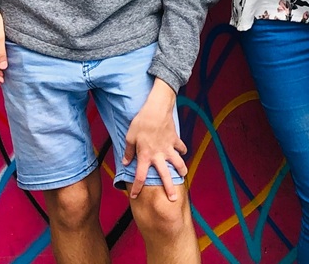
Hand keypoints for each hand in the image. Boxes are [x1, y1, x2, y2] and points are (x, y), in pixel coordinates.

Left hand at [122, 81, 186, 200]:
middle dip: (169, 188)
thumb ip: (128, 151)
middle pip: (165, 175)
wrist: (157, 109)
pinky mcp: (175, 139)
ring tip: (183, 176)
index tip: (135, 196)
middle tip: (173, 199)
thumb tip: (125, 162)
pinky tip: (183, 152)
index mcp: (145, 155)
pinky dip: (182, 150)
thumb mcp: (130, 136)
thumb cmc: (141, 122)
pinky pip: (181, 147)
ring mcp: (169, 148)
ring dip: (181, 170)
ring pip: (178, 163)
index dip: (137, 187)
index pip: (140, 176)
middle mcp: (158, 155)